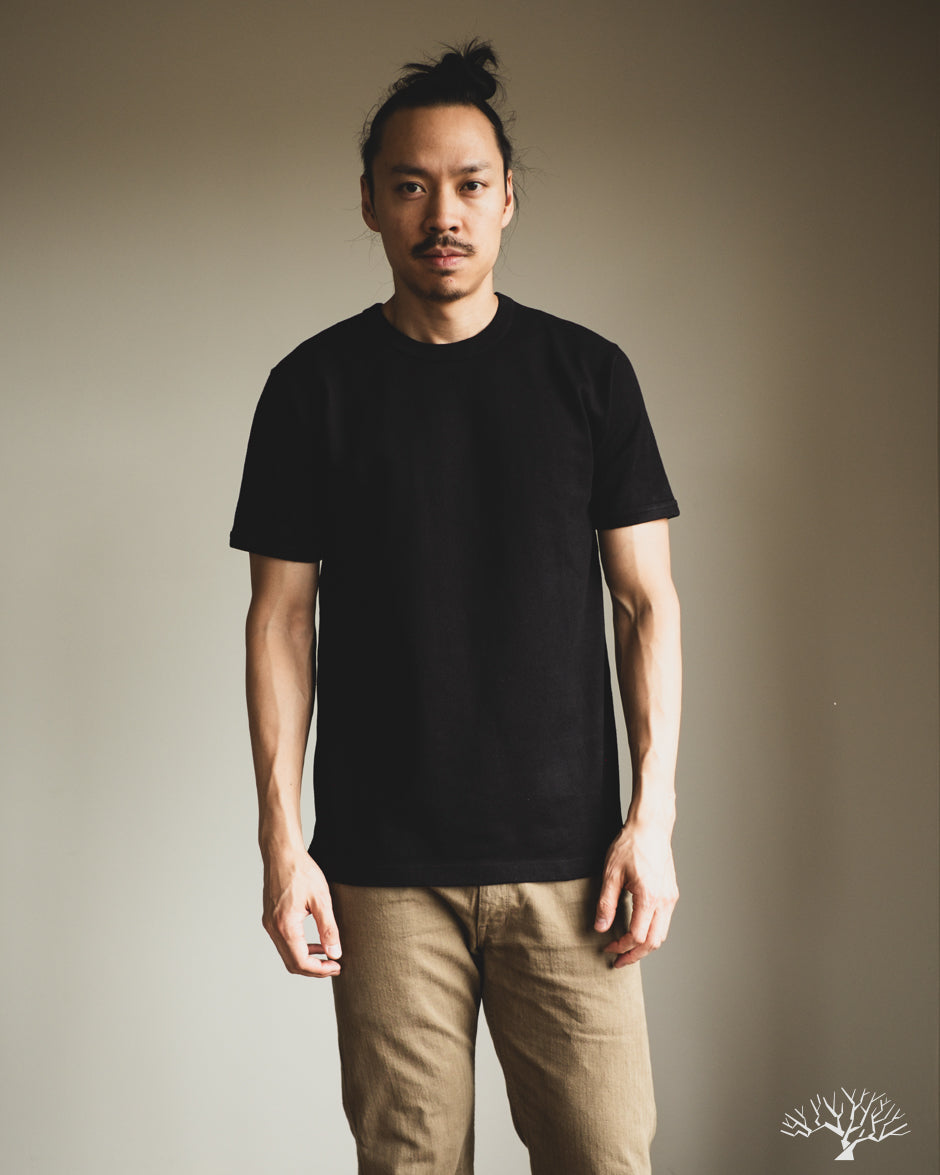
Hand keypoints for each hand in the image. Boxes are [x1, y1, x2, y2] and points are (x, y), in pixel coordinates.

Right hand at [261, 849, 341, 977]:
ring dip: (307, 959)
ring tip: (328, 956)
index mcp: (285, 926)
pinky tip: (315, 942)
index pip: (301, 962)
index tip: (337, 966)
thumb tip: (335, 953)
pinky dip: (299, 948)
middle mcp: (273, 928)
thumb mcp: (321, 899)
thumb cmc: (301, 871)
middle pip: (292, 963)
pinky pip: (284, 942)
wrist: (282, 853)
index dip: (320, 970)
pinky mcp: (271, 918)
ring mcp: (269, 924)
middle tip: (334, 966)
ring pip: (287, 954)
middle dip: (314, 969)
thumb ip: (328, 928)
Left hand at [594, 819, 677, 966]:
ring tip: (627, 950)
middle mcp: (665, 901)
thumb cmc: (630, 846)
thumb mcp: (611, 874)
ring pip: (662, 934)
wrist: (651, 827)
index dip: (621, 946)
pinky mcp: (671, 893)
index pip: (637, 936)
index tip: (607, 948)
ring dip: (645, 946)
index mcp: (650, 898)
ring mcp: (671, 898)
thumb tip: (601, 928)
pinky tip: (638, 931)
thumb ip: (606, 903)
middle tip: (618, 961)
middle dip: (635, 955)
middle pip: (654, 942)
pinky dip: (652, 933)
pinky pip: (664, 922)